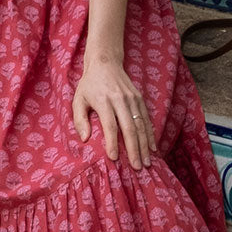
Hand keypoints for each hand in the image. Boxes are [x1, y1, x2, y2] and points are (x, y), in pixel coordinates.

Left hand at [72, 54, 155, 168]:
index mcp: (104, 101)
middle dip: (134, 149)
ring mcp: (132, 99)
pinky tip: (152, 149)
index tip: (114, 158)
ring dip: (144, 145)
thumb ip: (79, 119)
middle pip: (129, 128)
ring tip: (147, 163)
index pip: (110, 125)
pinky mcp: (139, 99)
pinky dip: (150, 135)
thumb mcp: (78, 100)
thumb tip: (84, 139)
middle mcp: (120, 100)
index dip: (112, 142)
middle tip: (137, 167)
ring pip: (141, 125)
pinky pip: (146, 119)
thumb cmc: (89, 85)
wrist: (105, 63)